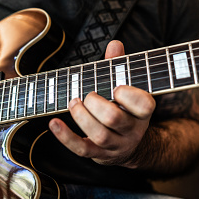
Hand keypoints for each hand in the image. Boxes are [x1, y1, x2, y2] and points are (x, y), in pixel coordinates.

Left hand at [48, 41, 155, 167]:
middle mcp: (132, 130)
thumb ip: (120, 66)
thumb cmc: (124, 108)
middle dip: (97, 103)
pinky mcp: (98, 155)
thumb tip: (115, 44)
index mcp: (143, 111)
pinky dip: (65, 136)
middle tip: (88, 95)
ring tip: (73, 102)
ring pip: (100, 135)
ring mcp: (116, 144)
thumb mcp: (127, 89)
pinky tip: (53, 123)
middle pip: (115, 119)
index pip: (144, 105)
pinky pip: (82, 149)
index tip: (116, 87)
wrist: (127, 145)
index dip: (129, 95)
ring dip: (81, 116)